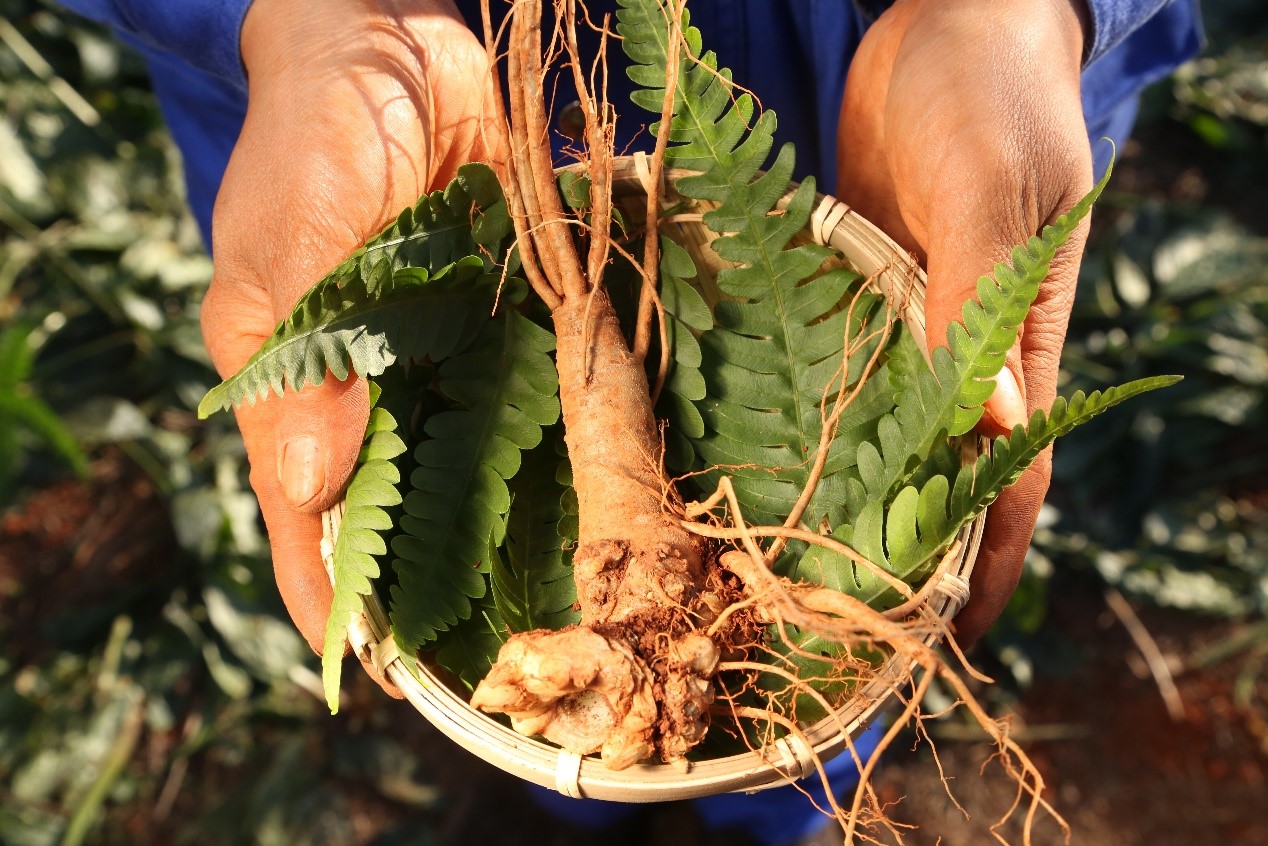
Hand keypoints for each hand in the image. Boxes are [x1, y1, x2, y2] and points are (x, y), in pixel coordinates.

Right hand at [200, 0, 503, 682]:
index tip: (369, 671)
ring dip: (500, 519)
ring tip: (554, 590)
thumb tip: (304, 485)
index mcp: (294, 381)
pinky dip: (552, 432)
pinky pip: (527, 389)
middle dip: (430, 574)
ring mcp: (440, 356)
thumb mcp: (293, 243)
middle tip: (489, 646)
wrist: (394, 45)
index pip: (302, 513)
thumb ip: (305, 360)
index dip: (328, 593)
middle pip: (394, 504)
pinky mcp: (500, 318)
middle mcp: (371, 385)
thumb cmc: (316, 135)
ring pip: (466, 461)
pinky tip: (594, 478)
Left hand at [836, 0, 1092, 644]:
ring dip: (848, 491)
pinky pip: (833, 369)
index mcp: (1020, 342)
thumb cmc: (985, 97)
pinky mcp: (856, 290)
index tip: (945, 639)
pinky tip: (751, 453)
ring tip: (787, 562)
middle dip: (901, 547)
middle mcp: (962, 350)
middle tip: (838, 621)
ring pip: (881, 430)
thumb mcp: (988, 190)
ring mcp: (904, 323)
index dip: (982, 562)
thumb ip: (978, 300)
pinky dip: (806, 414)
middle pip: (937, 472)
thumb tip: (983, 422)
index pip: (1008, 476)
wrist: (944, 24)